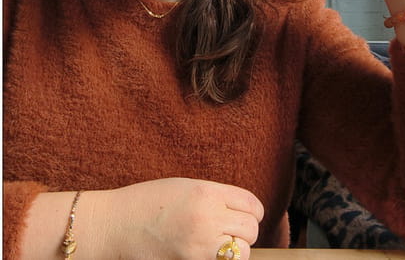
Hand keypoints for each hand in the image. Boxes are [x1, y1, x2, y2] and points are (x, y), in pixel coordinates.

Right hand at [106, 177, 263, 259]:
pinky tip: (207, 252)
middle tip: (229, 230)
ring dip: (235, 249)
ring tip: (218, 243)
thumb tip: (241, 211)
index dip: (252, 211)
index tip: (244, 214)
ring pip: (241, 252)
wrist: (117, 224)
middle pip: (250, 229)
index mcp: (207, 192)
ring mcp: (200, 244)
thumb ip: (215, 197)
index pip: (252, 204)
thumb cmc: (149, 202)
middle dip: (244, 231)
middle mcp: (208, 217)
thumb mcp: (186, 187)